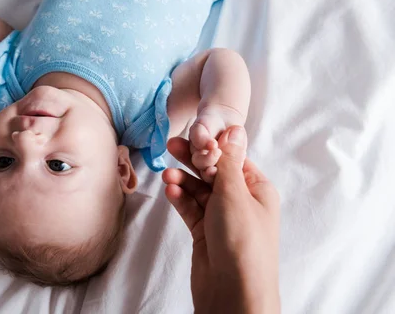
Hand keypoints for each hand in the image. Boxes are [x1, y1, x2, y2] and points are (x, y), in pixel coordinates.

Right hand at [163, 126, 280, 313]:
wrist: (234, 292)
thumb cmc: (242, 241)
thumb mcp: (235, 193)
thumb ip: (228, 161)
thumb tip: (236, 129)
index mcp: (257, 189)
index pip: (232, 158)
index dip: (211, 146)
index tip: (191, 134)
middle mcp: (241, 202)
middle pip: (213, 173)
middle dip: (192, 160)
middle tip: (169, 146)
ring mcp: (222, 219)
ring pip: (199, 191)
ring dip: (183, 182)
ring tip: (166, 176)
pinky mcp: (206, 234)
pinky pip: (191, 210)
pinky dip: (181, 200)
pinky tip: (170, 191)